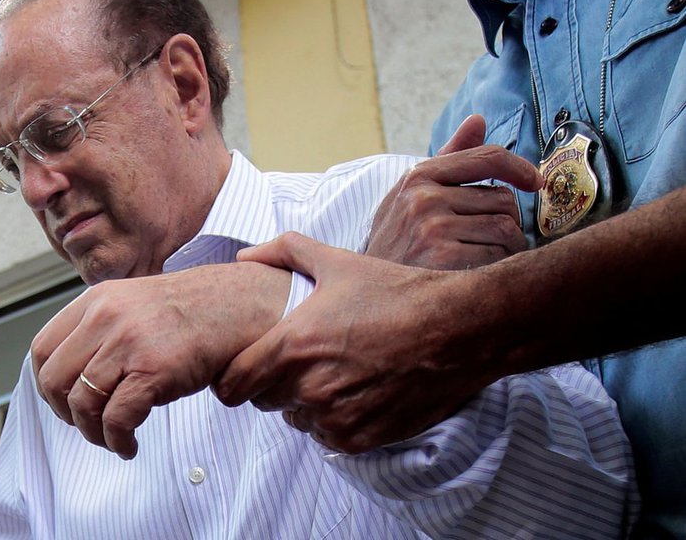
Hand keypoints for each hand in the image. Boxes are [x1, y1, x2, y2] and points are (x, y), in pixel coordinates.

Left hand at [31, 262, 289, 458]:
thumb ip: (99, 328)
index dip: (47, 384)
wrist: (238, 307)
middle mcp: (105, 317)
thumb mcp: (132, 304)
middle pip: (54, 380)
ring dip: (93, 432)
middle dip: (66, 413)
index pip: (42, 349)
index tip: (63, 401)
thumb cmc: (189, 313)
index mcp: (95, 301)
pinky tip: (130, 445)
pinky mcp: (154, 370)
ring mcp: (129, 343)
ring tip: (112, 438)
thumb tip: (68, 374)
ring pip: (83, 403)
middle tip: (87, 425)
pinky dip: (118, 440)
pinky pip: (117, 419)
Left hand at [215, 232, 495, 452]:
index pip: (232, 385)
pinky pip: (328, 437)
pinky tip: (358, 390)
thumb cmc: (396, 293)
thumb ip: (283, 252)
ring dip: (306, 402)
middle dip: (274, 384)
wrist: (459, 330)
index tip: (245, 367)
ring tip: (337, 371)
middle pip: (263, 402)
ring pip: (297, 419)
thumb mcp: (337, 261)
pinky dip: (335, 420)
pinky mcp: (360, 439)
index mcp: (292, 346)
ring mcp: (335, 418)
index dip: (232, 378)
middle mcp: (308, 388)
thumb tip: (245, 255)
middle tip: (302, 361)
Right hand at [366, 115, 542, 268]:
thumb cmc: (398, 242)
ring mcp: (432, 228)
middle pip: (504, 199)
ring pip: (507, 229)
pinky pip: (499, 256)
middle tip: (488, 241)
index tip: (534, 182)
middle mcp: (423, 198)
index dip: (519, 168)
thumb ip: (448, 157)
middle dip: (506, 221)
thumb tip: (478, 119)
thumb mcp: (412, 194)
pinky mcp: (442, 259)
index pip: (486, 157)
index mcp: (418, 177)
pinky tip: (475, 275)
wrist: (369, 293)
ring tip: (482, 259)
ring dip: (507, 248)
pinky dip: (497, 268)